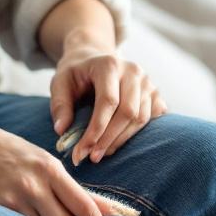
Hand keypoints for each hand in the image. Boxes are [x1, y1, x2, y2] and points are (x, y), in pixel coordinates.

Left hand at [50, 46, 166, 165]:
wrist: (94, 58)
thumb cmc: (76, 73)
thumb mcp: (59, 82)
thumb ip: (60, 105)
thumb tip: (62, 131)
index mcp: (109, 64)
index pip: (108, 102)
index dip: (97, 129)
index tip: (83, 150)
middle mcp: (133, 71)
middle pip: (128, 112)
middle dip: (109, 139)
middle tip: (92, 157)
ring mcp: (148, 82)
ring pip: (141, 119)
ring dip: (121, 141)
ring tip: (102, 153)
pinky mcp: (155, 93)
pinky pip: (152, 120)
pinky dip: (137, 135)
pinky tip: (118, 143)